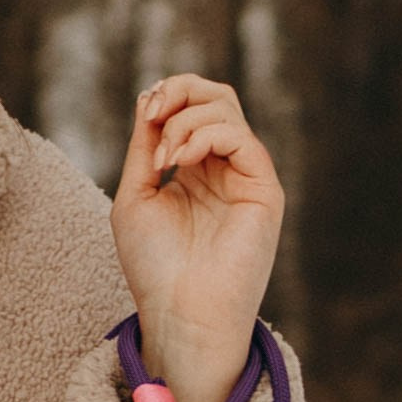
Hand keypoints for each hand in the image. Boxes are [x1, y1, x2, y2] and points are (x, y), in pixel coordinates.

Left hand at [110, 74, 284, 401]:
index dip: (166, 94)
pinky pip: (241, 137)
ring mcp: (245, 177)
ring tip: (164, 160)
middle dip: (179, 90)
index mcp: (194, 169)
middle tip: (153, 111)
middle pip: (215, 97)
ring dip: (184, 121)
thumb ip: (145, 148)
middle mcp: (223, 168)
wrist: (180, 311)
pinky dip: (204, 135)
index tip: (144, 110)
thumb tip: (149, 101)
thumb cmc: (155, 264)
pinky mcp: (264, 190)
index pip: (190, 107)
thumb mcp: (137, 195)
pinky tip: (180, 161)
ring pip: (226, 110)